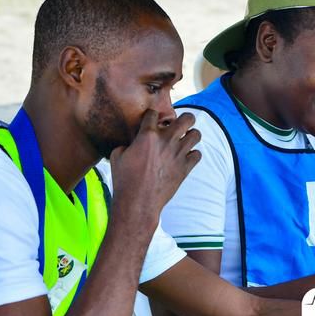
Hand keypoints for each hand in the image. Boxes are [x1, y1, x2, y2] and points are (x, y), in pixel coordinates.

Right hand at [110, 110, 200, 224]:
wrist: (137, 202)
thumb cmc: (124, 180)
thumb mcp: (117, 156)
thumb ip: (127, 143)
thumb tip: (133, 143)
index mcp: (148, 135)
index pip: (154, 113)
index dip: (151, 116)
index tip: (151, 122)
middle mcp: (166, 141)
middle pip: (187, 118)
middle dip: (184, 119)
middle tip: (177, 126)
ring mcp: (178, 154)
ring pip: (196, 134)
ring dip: (190, 136)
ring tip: (183, 141)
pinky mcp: (185, 168)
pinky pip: (198, 155)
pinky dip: (192, 155)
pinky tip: (184, 158)